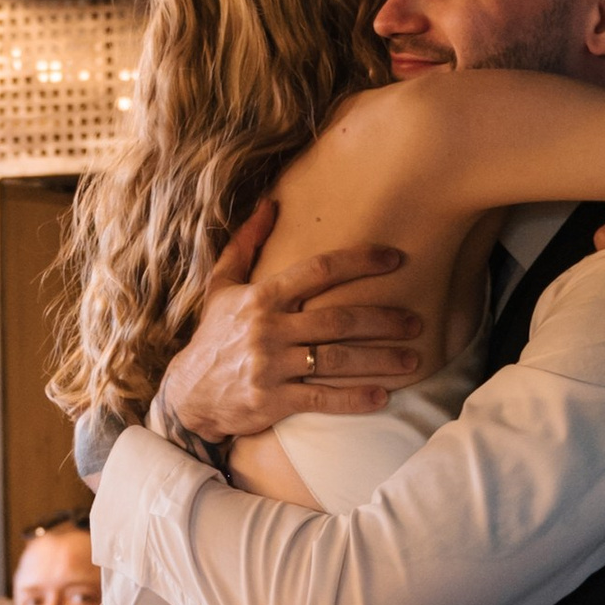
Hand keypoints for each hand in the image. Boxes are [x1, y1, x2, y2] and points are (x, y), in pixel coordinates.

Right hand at [156, 201, 424, 443]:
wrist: (188, 394)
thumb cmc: (213, 336)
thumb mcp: (221, 286)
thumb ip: (246, 244)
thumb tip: (270, 203)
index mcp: (261, 297)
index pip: (318, 270)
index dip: (360, 261)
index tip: (396, 258)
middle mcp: (268, 329)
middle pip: (339, 319)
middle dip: (383, 319)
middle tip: (416, 321)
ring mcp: (271, 366)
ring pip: (337, 360)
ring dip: (380, 360)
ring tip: (413, 358)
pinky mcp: (273, 401)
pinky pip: (322, 399)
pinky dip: (355, 399)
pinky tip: (382, 396)